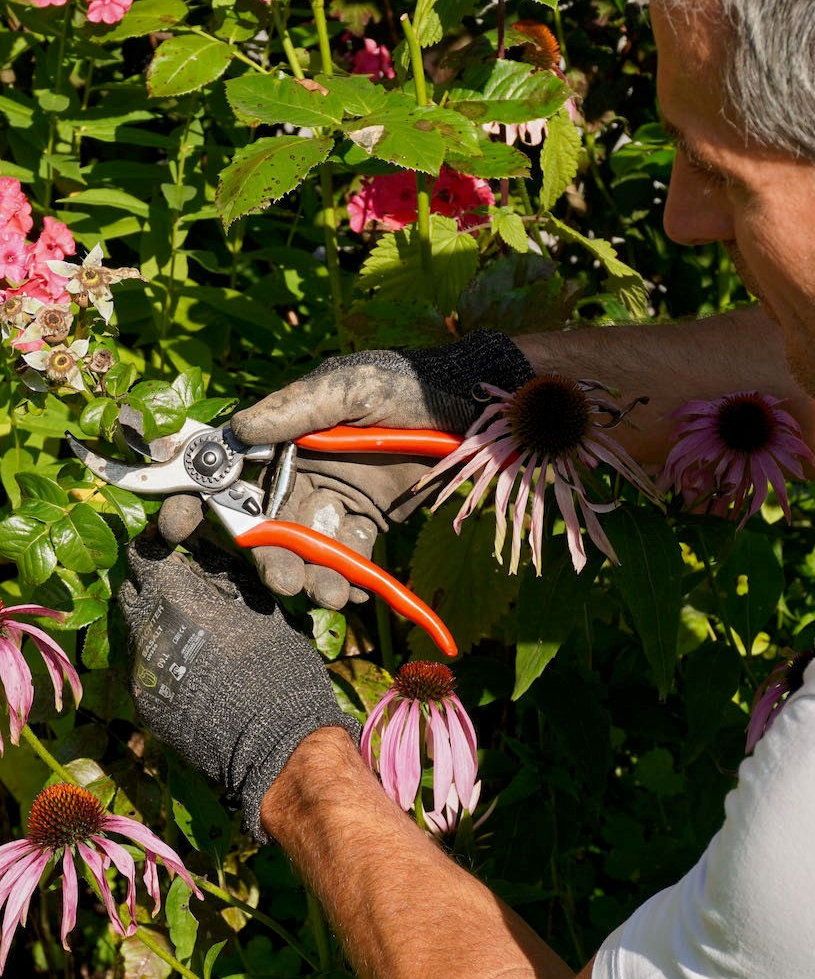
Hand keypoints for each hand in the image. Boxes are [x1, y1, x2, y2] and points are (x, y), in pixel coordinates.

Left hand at [118, 540, 360, 840]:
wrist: (274, 744)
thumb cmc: (278, 669)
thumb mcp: (261, 611)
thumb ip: (226, 584)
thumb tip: (208, 565)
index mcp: (176, 598)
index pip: (145, 555)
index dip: (158, 546)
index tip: (171, 546)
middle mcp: (147, 630)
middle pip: (132, 591)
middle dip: (151, 584)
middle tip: (180, 586)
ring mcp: (142, 669)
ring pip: (136, 629)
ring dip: (156, 621)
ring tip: (189, 627)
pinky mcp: (146, 701)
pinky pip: (144, 664)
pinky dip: (161, 655)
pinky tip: (189, 664)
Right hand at [158, 329, 533, 607]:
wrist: (472, 407)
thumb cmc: (405, 384)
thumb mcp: (349, 387)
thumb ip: (296, 410)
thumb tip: (237, 428)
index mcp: (280, 438)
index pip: (224, 472)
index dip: (195, 500)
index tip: (177, 527)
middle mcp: (295, 474)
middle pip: (260, 526)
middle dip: (264, 557)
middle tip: (281, 580)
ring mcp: (330, 502)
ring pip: (301, 551)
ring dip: (306, 577)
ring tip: (326, 594)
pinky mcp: (366, 524)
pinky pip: (346, 560)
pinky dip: (345, 581)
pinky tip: (352, 594)